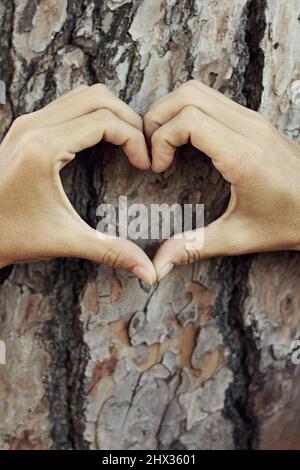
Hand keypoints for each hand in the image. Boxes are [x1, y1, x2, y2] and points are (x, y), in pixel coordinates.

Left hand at [0, 84, 155, 283]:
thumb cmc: (13, 235)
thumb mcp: (65, 241)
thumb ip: (111, 251)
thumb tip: (148, 270)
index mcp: (44, 148)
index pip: (105, 121)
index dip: (135, 140)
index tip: (145, 165)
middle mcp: (34, 126)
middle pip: (98, 97)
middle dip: (128, 120)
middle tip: (142, 149)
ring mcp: (27, 123)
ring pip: (82, 95)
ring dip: (111, 112)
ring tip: (127, 141)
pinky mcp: (25, 128)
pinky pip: (68, 105)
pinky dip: (92, 114)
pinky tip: (102, 140)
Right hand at [144, 80, 299, 279]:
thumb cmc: (289, 222)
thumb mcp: (238, 238)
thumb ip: (193, 247)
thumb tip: (157, 266)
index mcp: (242, 155)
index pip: (188, 119)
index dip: (161, 139)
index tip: (158, 168)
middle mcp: (249, 128)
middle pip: (188, 94)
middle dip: (158, 118)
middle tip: (153, 150)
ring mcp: (254, 120)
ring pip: (200, 91)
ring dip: (173, 111)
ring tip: (165, 143)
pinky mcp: (255, 121)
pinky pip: (213, 100)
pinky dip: (189, 112)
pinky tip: (187, 141)